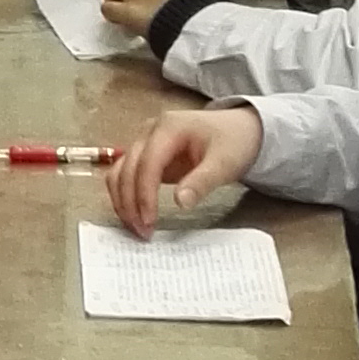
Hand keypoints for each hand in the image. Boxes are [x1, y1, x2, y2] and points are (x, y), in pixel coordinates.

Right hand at [105, 105, 260, 236]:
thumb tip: (179, 203)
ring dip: (122, 201)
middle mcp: (149, 132)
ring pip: (119, 172)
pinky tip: (134, 215)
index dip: (144, 194)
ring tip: (137, 227)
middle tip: (143, 232)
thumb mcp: (224, 163)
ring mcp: (144, 142)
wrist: (239, 129)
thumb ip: (201, 182)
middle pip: (127, 168)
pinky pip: (125, 175)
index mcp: (168, 127)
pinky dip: (125, 195)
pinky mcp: (145, 155)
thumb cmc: (233, 142)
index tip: (149, 221)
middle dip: (130, 202)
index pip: (147, 163)